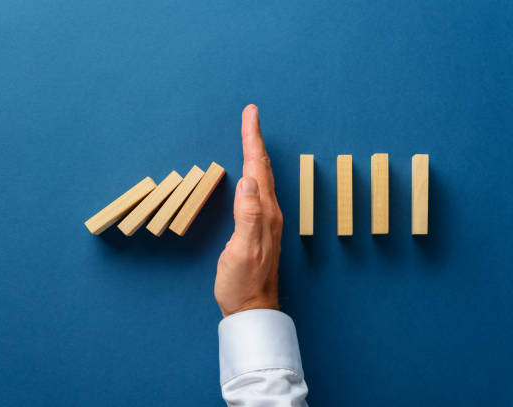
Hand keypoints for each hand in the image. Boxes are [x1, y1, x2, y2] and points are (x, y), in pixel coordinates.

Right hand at [215, 105, 283, 316]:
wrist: (251, 307)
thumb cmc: (243, 282)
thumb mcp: (243, 250)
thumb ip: (247, 215)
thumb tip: (247, 180)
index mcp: (264, 212)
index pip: (257, 168)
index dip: (252, 139)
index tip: (251, 114)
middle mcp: (269, 212)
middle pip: (262, 168)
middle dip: (255, 139)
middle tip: (250, 115)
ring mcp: (266, 220)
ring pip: (261, 177)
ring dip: (255, 153)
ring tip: (250, 136)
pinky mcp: (260, 228)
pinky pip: (258, 191)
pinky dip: (254, 172)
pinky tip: (251, 174)